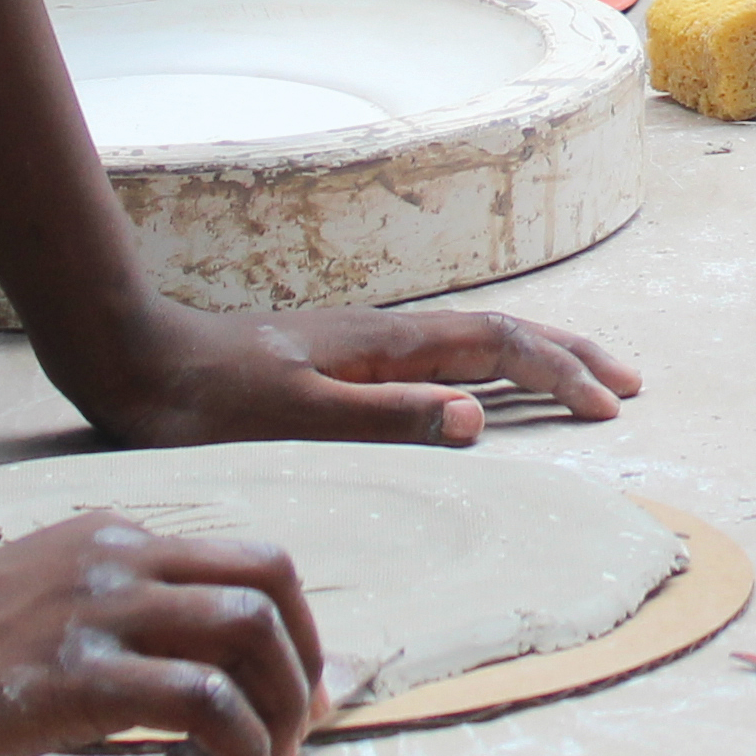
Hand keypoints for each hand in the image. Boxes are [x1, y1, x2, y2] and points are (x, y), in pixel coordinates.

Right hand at [0, 513, 325, 755]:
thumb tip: (189, 691)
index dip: (294, 622)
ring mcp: (96, 612)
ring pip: (246, 630)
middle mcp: (115, 559)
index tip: (298, 681)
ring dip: (282, 705)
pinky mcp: (75, 676)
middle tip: (301, 725)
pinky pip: (200, 699)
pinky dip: (242, 742)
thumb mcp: (36, 605)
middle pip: (266, 582)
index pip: (244, 557)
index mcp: (108, 539)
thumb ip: (109, 625)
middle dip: (304, 659)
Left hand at [84, 298, 648, 449]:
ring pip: (468, 348)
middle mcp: (382, 338)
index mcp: (383, 345)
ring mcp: (360, 351)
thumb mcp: (295, 419)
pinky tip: (473, 400)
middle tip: (627, 385)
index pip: (497, 347)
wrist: (128, 362)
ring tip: (575, 384)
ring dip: (530, 363)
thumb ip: (385, 418)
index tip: (611, 408)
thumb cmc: (203, 400)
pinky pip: (435, 367)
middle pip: (498, 336)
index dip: (560, 373)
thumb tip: (478, 419)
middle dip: (567, 356)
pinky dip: (480, 377)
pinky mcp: (336, 369)